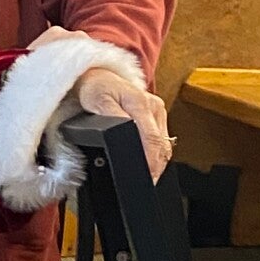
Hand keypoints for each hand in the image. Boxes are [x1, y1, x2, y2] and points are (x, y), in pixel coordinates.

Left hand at [73, 65, 171, 181]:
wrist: (98, 76)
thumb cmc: (95, 88)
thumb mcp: (97, 101)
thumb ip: (114, 119)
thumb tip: (127, 135)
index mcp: (140, 103)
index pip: (152, 139)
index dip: (151, 162)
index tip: (146, 178)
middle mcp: (153, 105)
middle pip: (161, 144)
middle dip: (156, 167)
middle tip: (146, 184)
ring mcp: (157, 109)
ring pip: (164, 142)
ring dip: (158, 161)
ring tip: (148, 177)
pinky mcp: (157, 114)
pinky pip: (162, 138)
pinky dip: (156, 152)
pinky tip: (148, 162)